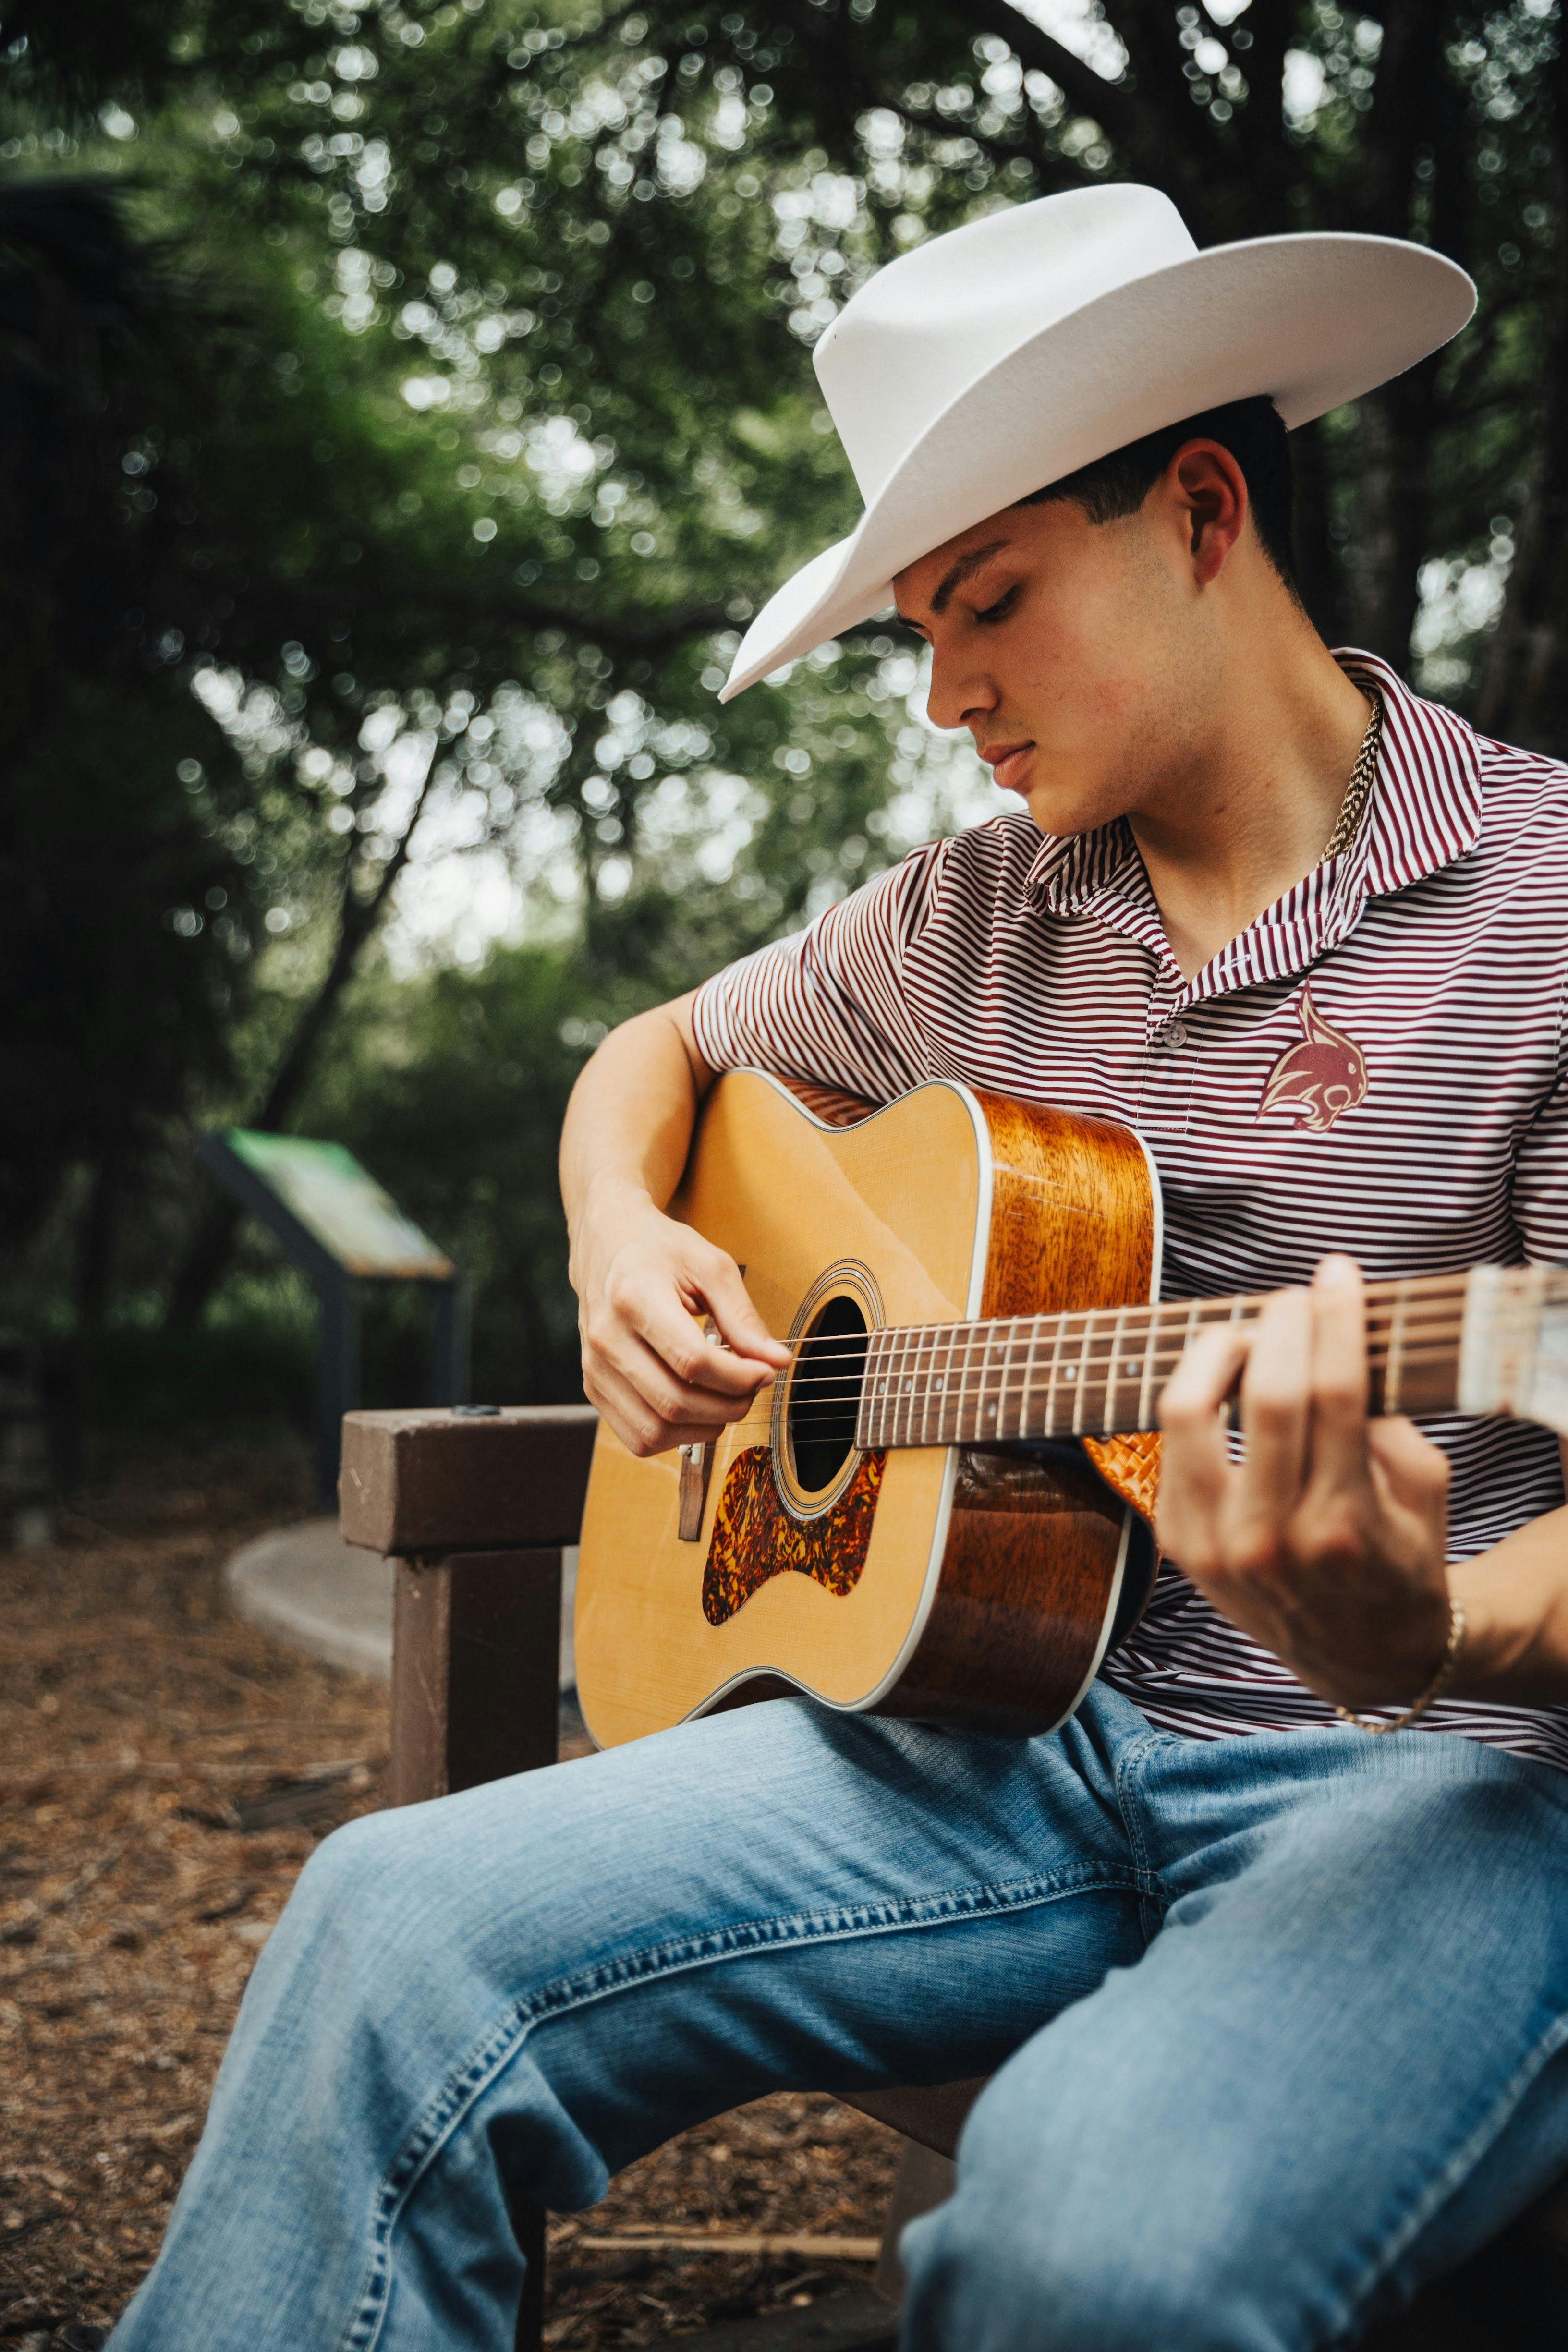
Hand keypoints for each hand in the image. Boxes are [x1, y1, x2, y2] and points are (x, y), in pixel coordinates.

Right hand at [572, 1182, 789, 1458]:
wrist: (607, 1246)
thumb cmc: (660, 1252)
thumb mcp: (710, 1267)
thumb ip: (743, 1317)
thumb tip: (776, 1361)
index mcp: (634, 1297)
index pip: (692, 1361)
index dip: (739, 1377)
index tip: (765, 1371)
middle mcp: (606, 1337)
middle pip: (674, 1402)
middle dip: (728, 1405)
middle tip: (752, 1387)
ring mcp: (595, 1367)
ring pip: (655, 1430)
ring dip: (705, 1427)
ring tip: (727, 1399)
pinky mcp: (593, 1388)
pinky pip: (637, 1437)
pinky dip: (676, 1436)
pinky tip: (697, 1410)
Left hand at [1156, 1254, 1452, 1710]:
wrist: (1363, 1658)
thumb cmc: (1401, 1561)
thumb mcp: (1424, 1493)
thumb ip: (1388, 1419)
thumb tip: (1335, 1340)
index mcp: (1344, 1526)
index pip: (1335, 1392)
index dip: (1335, 1319)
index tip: (1338, 1273)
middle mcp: (1273, 1540)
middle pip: (1266, 1394)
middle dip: (1282, 1324)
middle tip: (1296, 1296)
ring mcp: (1215, 1547)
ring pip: (1188, 1411)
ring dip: (1217, 1349)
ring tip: (1247, 1331)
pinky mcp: (1177, 1546)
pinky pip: (1171, 1444)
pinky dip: (1195, 1396)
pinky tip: (1223, 1377)